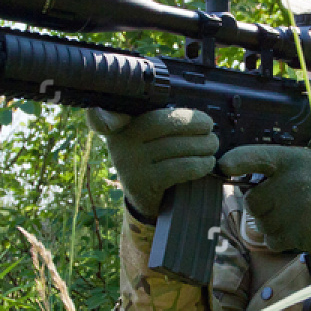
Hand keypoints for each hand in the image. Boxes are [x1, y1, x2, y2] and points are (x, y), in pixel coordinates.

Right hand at [87, 107, 218, 219]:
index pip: (107, 114)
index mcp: (120, 124)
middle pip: (159, 123)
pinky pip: (177, 169)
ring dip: (201, 145)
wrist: (148, 200)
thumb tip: (195, 111)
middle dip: (190, 122)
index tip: (97, 111)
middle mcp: (119, 143)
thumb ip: (158, 119)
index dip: (102, 114)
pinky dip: (198, 164)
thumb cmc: (155, 158)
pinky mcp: (143, 185)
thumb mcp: (148, 137)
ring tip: (212, 144)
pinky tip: (207, 163)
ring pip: (173, 147)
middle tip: (210, 127)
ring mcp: (129, 165)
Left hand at [218, 145, 310, 255]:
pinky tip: (299, 230)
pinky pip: (270, 240)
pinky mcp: (294, 233)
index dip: (236, 161)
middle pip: (252, 200)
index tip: (223, 166)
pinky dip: (280, 240)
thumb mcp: (307, 165)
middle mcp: (289, 182)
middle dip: (262, 206)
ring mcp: (291, 209)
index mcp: (292, 160)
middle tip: (286, 204)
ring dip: (273, 224)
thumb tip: (235, 175)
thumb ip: (276, 168)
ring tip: (298, 217)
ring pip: (260, 223)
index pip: (255, 156)